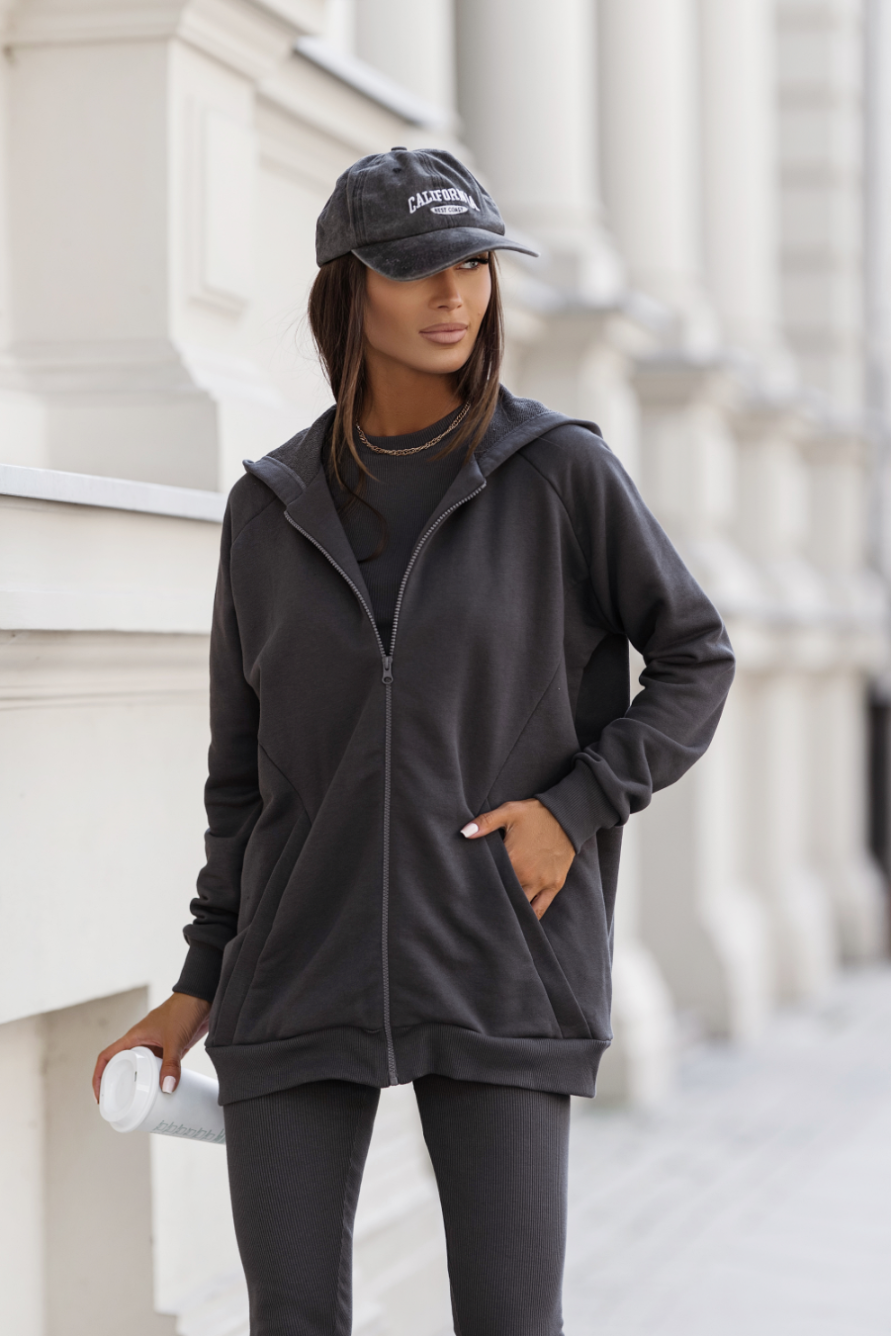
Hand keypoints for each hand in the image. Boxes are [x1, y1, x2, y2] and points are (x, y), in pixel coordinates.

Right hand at [91, 992, 211, 1102]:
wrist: (204, 996)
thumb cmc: (183, 1009)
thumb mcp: (175, 1038)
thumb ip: (171, 1063)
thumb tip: (166, 1089)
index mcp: (134, 1037)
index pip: (107, 1057)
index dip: (99, 1076)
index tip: (100, 1096)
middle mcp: (142, 1042)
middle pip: (123, 1066)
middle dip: (119, 1084)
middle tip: (121, 1105)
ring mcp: (157, 1046)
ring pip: (143, 1069)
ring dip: (141, 1084)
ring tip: (141, 1104)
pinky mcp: (171, 1049)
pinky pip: (160, 1068)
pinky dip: (159, 1079)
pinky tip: (163, 1091)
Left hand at [461, 799, 574, 918]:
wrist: (567, 816)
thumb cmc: (534, 814)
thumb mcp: (508, 811)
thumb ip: (485, 822)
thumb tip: (464, 833)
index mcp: (512, 859)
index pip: (489, 880)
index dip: (480, 886)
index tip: (469, 893)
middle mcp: (526, 875)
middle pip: (504, 896)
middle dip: (493, 901)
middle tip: (480, 910)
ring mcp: (541, 882)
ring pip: (521, 906)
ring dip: (511, 912)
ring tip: (498, 919)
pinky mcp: (554, 885)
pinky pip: (540, 909)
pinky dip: (530, 917)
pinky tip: (520, 922)